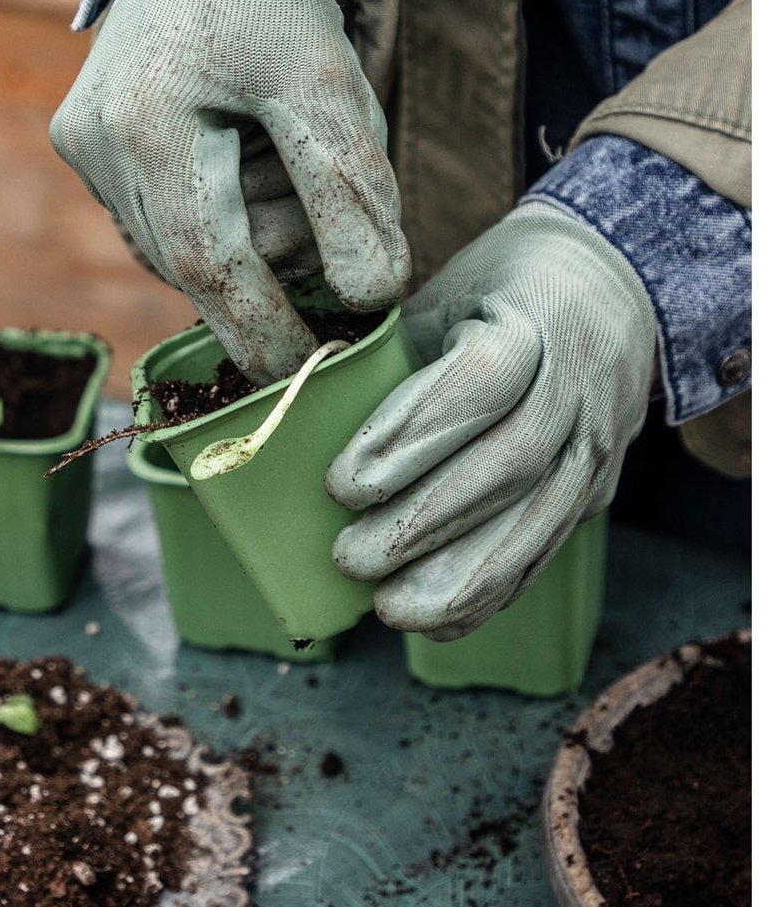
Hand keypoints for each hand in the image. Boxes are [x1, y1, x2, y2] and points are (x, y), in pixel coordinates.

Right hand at [50, 0, 408, 384]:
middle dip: (274, 249)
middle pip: (200, 258)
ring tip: (260, 139)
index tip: (309, 374)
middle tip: (308, 169)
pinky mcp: (84, 156)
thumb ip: (350, 187)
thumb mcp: (328, 76)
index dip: (263, 326)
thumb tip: (369, 297)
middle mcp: (95, 147)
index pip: (208, 260)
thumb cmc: (269, 0)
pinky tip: (227, 151)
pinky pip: (162, 223)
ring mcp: (83, 155)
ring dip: (246, 225)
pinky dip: (215, 211)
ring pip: (181, 249)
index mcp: (146, 121)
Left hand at [326, 205, 656, 639]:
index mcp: (535, 315)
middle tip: (348, 558)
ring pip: (538, 520)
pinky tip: (438, 620)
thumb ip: (391, 355)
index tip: (342, 485)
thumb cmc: (497, 289)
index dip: (411, 436)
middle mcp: (579, 382)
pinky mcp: (599, 487)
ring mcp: (598, 441)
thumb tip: (297, 422)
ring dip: (460, 577)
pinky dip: (491, 593)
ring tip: (388, 609)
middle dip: (423, 524)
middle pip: (510, 463)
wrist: (609, 286)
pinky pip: (547, 548)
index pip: (483, 379)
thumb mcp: (444, 295)